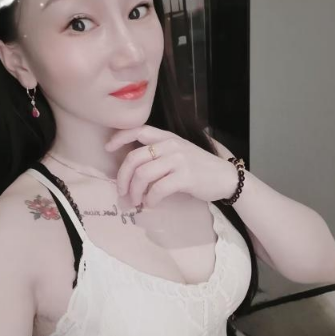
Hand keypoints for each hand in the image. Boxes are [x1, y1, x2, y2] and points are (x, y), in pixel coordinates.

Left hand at [104, 125, 237, 207]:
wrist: (226, 178)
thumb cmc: (199, 168)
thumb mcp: (178, 154)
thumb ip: (158, 156)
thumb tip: (132, 172)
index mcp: (167, 138)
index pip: (138, 130)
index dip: (119, 138)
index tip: (107, 148)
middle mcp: (171, 145)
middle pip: (134, 158)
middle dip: (123, 177)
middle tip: (122, 192)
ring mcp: (178, 160)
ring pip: (143, 175)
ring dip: (135, 192)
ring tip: (136, 201)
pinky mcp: (185, 176)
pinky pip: (158, 189)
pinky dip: (150, 200)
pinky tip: (151, 205)